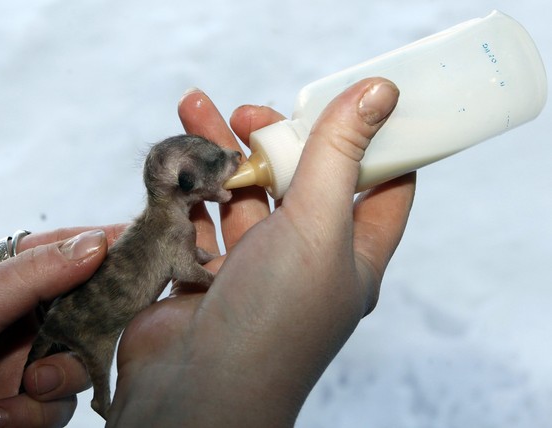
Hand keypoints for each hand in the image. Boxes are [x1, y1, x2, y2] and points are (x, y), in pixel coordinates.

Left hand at [0, 225, 124, 426]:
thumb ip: (33, 274)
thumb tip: (98, 241)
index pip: (64, 250)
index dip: (106, 248)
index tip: (148, 248)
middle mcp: (16, 317)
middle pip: (84, 309)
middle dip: (87, 328)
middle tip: (89, 332)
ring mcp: (20, 362)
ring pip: (78, 363)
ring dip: (55, 379)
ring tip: (23, 385)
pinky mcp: (22, 405)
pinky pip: (56, 407)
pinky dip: (31, 415)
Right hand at [107, 78, 415, 426]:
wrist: (193, 392)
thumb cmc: (273, 320)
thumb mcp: (318, 228)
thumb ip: (339, 157)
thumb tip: (380, 92)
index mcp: (351, 256)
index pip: (381, 188)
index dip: (372, 143)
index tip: (346, 103)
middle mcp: (306, 261)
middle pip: (300, 182)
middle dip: (276, 140)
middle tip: (247, 113)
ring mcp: (254, 269)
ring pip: (243, 195)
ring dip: (221, 154)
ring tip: (196, 109)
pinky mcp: (206, 274)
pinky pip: (201, 219)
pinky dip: (188, 190)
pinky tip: (174, 162)